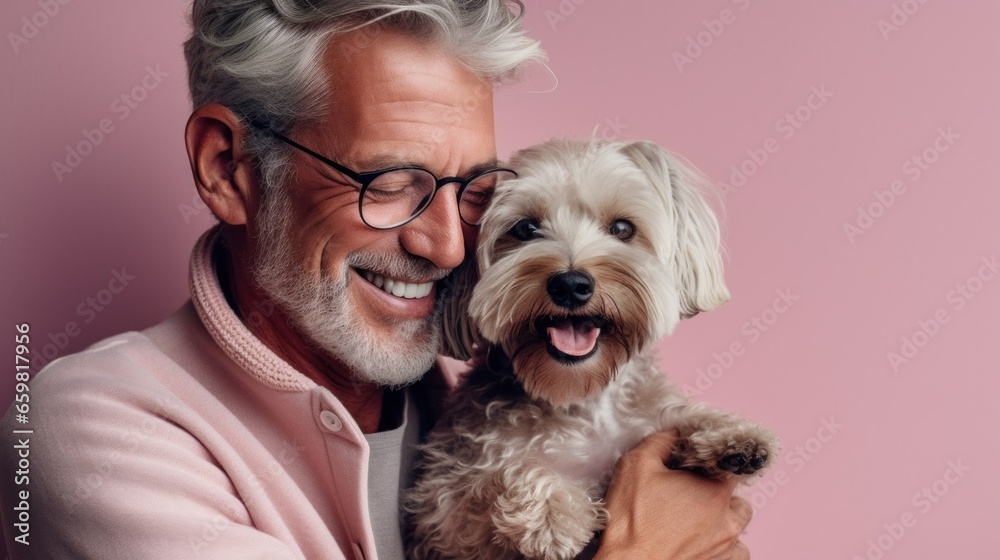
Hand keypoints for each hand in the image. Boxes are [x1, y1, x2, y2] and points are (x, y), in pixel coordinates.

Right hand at [595, 431, 752, 559]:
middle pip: (736, 496)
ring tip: (696, 519)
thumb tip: (674, 434)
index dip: (713, 461)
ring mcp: (727, 546)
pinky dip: (725, 546)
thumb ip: (661, 441)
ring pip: (738, 525)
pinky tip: (702, 541)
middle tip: (690, 493)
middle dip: (718, 492)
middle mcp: (728, 519)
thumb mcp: (637, 465)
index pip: (731, 465)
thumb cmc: (632, 520)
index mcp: (715, 490)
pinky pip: (737, 552)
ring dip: (723, 519)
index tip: (696, 464)